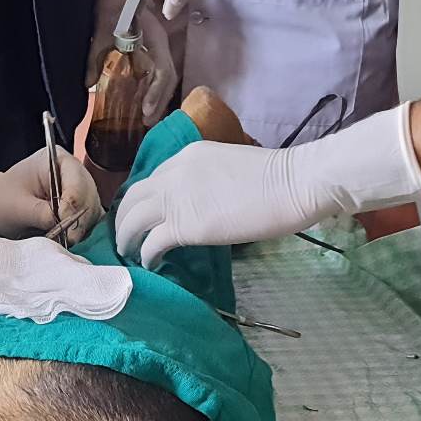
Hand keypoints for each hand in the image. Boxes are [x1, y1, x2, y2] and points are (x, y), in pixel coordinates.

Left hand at [0, 148, 102, 243]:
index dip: (72, 204)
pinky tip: (68, 239)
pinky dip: (81, 233)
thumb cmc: (2, 200)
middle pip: (90, 197)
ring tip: (64, 240)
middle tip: (67, 238)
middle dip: (79, 220)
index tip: (62, 222)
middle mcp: (74, 173)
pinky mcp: (81, 208)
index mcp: (58, 160)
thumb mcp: (17, 207)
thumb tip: (65, 224)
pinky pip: (90, 222)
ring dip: (81, 229)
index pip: (76, 181)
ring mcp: (80, 190)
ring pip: (93, 212)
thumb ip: (42, 214)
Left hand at [88, 0, 178, 126]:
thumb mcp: (100, 33)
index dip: (156, 92)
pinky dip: (156, 91)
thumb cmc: (111, 9)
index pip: (164, 71)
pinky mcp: (156, 52)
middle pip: (170, 79)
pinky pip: (161, 75)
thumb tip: (87, 84)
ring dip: (159, 99)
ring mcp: (162, 49)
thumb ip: (95, 58)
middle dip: (160, 102)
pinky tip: (147, 104)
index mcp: (156, 40)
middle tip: (148, 123)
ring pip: (168, 78)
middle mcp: (164, 46)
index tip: (146, 110)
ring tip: (148, 119)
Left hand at [115, 103, 420, 266]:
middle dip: (124, 219)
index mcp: (187, 155)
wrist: (295, 183)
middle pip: (133, 197)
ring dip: (126, 238)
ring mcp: (177, 198)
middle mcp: (174, 172)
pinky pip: (151, 243)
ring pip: (132, 219)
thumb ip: (209, 183)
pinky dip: (145, 255)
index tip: (144, 216)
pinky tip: (149, 264)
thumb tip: (204, 205)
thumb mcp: (231, 170)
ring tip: (128, 254)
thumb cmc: (278, 178)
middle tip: (125, 238)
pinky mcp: (184, 225)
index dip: (144, 200)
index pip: (152, 178)